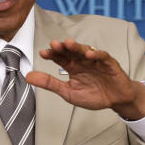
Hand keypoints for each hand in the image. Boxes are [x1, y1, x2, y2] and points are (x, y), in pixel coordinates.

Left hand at [25, 38, 144, 119]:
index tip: (43, 53)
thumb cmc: (94, 95)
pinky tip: (88, 55)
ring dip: (77, 47)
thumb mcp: (69, 92)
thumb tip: (28, 76)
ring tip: (68, 44)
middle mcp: (83, 61)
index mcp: (73, 67)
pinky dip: (96, 55)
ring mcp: (96, 61)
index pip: (60, 57)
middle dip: (63, 47)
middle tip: (53, 44)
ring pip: (85, 50)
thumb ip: (50, 83)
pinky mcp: (109, 64)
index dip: (52, 54)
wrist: (116, 100)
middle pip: (71, 51)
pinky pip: (102, 56)